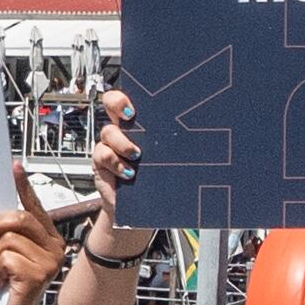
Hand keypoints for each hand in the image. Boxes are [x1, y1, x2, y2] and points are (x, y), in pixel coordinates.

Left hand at [0, 170, 68, 304]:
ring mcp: (50, 263)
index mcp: (48, 239)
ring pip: (8, 240)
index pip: (34, 207)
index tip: (14, 167)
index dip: (24, 186)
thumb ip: (8, 236)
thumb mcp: (6, 255)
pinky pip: (7, 259)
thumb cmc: (4, 289)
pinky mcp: (38, 276)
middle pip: (19, 218)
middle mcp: (55, 248)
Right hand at [87, 92, 158, 254]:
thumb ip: (174, 146)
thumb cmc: (158, 180)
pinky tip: (129, 173)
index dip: (129, 94)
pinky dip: (116, 163)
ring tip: (137, 156)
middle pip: (111, 102)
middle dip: (118, 102)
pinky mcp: (101, 164)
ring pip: (108, 132)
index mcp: (140, 123)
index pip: (132, 98)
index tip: (137, 105)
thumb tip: (203, 137)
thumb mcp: (168, 159)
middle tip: (131, 115)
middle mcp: (122, 129)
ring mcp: (110, 145)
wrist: (140, 210)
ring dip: (123, 142)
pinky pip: (103, 155)